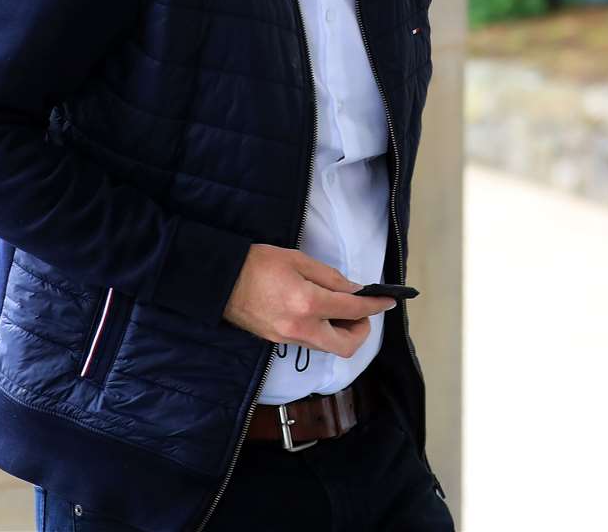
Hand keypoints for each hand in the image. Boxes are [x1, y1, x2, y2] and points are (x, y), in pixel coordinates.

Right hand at [222, 243, 397, 357]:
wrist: (219, 280)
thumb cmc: (258, 263)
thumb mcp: (299, 260)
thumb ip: (330, 277)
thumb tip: (354, 290)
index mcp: (308, 303)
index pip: (353, 310)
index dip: (375, 306)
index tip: (389, 301)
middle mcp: (301, 328)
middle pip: (346, 346)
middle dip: (361, 331)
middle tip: (362, 311)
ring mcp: (288, 338)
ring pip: (328, 347)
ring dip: (342, 333)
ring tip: (342, 310)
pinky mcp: (277, 341)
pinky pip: (310, 343)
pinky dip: (323, 332)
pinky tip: (320, 314)